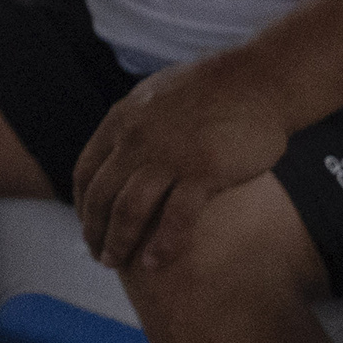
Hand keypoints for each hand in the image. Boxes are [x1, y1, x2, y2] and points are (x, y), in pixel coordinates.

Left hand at [71, 54, 286, 272]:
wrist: (260, 79)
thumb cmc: (214, 89)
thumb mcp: (156, 96)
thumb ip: (134, 123)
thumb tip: (118, 146)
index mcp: (122, 119)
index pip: (86, 172)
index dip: (82, 206)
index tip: (89, 226)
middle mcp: (137, 138)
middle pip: (102, 196)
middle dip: (95, 231)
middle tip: (99, 255)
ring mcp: (169, 155)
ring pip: (129, 210)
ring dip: (119, 242)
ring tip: (117, 263)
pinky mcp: (204, 171)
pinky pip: (175, 217)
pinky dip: (162, 245)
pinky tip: (155, 263)